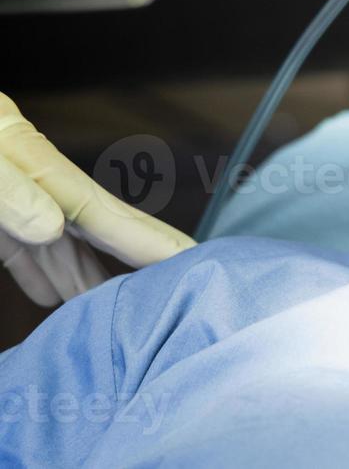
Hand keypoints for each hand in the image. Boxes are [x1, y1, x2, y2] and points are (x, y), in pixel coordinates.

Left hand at [0, 93, 193, 305]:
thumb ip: (8, 192)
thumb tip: (51, 228)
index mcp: (42, 173)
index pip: (110, 217)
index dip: (153, 243)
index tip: (194, 263)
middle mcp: (40, 188)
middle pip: (101, 234)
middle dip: (141, 263)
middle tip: (189, 290)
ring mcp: (17, 202)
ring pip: (68, 248)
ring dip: (97, 280)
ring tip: (135, 311)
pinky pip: (29, 252)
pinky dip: (49, 276)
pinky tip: (61, 297)